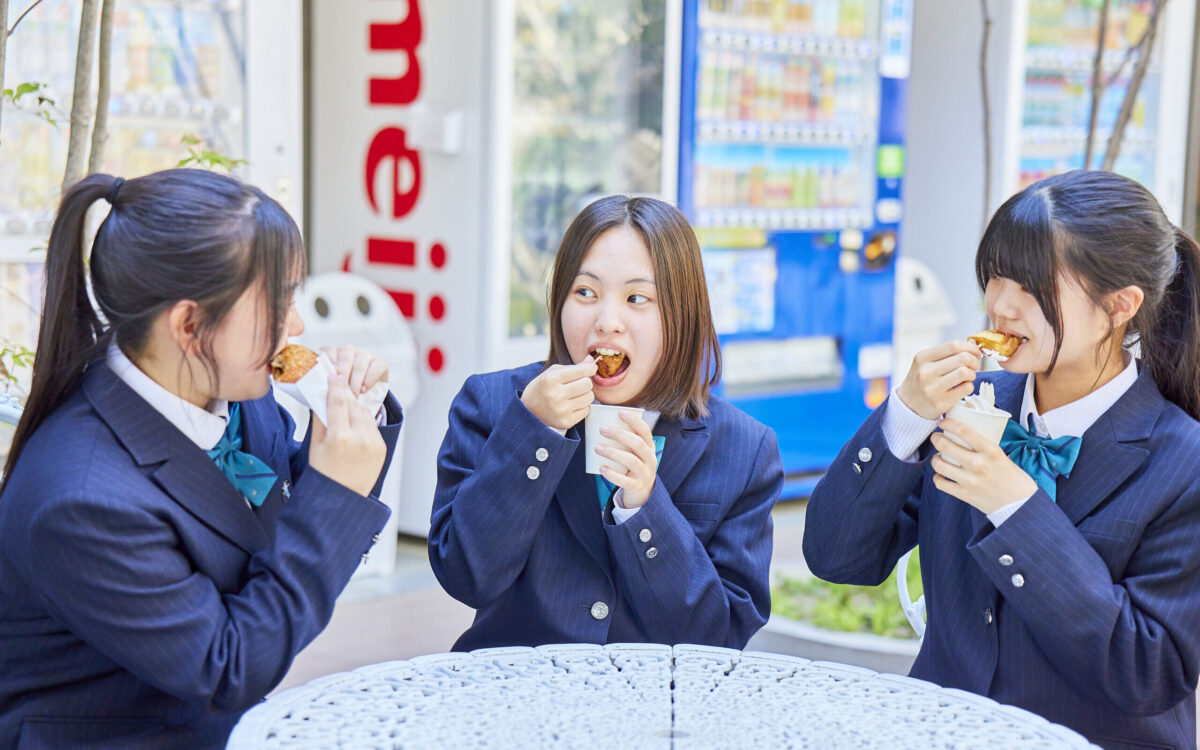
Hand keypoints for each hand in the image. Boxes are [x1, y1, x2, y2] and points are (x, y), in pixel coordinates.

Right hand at [308, 375, 386, 495]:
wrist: (342, 498)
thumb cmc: (324, 474)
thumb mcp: (315, 445)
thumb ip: (320, 419)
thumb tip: (322, 396)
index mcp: (339, 437)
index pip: (338, 402)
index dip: (336, 386)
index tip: (333, 376)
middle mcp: (360, 439)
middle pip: (353, 405)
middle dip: (346, 394)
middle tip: (339, 384)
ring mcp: (373, 444)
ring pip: (365, 413)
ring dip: (356, 407)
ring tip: (346, 404)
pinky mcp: (381, 448)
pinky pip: (372, 426)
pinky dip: (363, 421)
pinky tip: (354, 421)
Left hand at [321, 345, 388, 395]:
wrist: (361, 396)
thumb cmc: (339, 391)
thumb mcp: (328, 385)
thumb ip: (322, 382)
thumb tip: (315, 387)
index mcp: (331, 352)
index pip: (328, 353)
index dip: (329, 364)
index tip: (329, 377)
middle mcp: (347, 350)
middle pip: (345, 359)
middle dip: (343, 377)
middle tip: (342, 393)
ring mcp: (363, 354)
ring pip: (360, 364)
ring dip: (356, 381)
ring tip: (353, 395)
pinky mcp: (379, 362)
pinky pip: (375, 368)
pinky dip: (369, 379)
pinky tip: (364, 390)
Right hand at [520, 358, 596, 429]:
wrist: (528, 411)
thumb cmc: (542, 388)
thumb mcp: (552, 373)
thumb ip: (573, 366)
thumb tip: (591, 361)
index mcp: (551, 379)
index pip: (581, 371)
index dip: (590, 368)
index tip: (591, 369)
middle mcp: (556, 395)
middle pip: (587, 384)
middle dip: (585, 382)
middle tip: (577, 384)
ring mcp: (561, 410)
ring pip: (589, 398)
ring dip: (585, 395)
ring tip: (574, 395)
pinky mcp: (566, 422)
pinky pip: (586, 410)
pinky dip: (582, 407)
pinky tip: (571, 405)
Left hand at [595, 410, 657, 508]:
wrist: (643, 492)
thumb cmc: (633, 466)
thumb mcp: (634, 453)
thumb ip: (625, 441)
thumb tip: (602, 423)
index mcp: (649, 447)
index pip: (645, 431)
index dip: (634, 421)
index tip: (620, 412)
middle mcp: (650, 459)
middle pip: (638, 444)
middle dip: (620, 435)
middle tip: (602, 429)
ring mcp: (644, 473)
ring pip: (631, 461)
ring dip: (613, 453)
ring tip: (597, 448)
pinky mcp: (636, 486)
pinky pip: (625, 480)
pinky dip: (612, 474)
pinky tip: (601, 468)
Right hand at [895, 341, 982, 419]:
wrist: (908, 406)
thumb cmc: (921, 381)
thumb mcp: (924, 363)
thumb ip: (944, 354)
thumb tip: (972, 349)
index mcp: (922, 358)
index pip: (953, 346)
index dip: (970, 347)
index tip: (976, 353)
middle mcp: (925, 372)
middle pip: (963, 358)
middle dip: (974, 361)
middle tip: (974, 366)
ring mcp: (933, 388)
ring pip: (965, 372)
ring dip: (972, 374)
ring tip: (967, 377)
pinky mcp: (941, 403)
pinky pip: (966, 388)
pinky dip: (969, 386)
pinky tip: (962, 388)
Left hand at [929, 417, 1035, 513]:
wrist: (1021, 505)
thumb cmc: (1014, 480)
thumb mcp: (1002, 457)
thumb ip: (985, 448)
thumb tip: (966, 438)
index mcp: (991, 451)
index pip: (963, 430)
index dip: (948, 423)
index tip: (942, 422)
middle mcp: (978, 464)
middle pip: (945, 445)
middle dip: (936, 438)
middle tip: (936, 437)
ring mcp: (970, 480)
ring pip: (939, 464)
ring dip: (935, 459)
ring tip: (938, 457)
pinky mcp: (965, 494)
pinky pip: (941, 483)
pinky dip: (938, 477)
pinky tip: (941, 474)